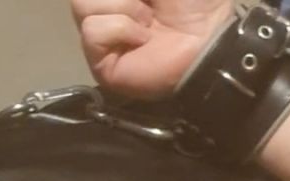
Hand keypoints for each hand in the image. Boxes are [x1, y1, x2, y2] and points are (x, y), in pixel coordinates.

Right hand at [70, 0, 233, 99]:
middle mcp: (104, 11)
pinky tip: (142, 39)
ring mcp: (101, 38)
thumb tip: (119, 2)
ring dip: (122, 7)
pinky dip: (120, 29)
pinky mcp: (101, 64)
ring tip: (147, 21)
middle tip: (147, 3)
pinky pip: (92, 31)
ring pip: (81, 6)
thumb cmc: (192, 0)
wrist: (208, 35)